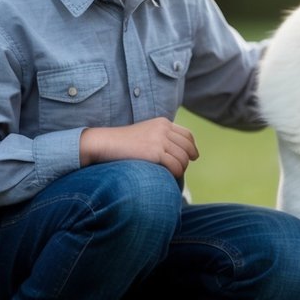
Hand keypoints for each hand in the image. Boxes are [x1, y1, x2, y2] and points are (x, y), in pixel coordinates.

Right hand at [79, 118, 199, 180]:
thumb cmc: (123, 142)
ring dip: (181, 168)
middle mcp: (164, 129)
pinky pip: (175, 166)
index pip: (187, 135)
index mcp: (163, 123)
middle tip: (183, 168)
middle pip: (188, 147)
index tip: (193, 156)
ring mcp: (160, 140)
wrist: (106, 143)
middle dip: (188, 159)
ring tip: (173, 174)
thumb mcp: (145, 133)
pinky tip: (170, 176)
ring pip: (183, 158)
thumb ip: (160, 137)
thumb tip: (175, 151)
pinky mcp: (155, 152)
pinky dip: (176, 173)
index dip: (192, 147)